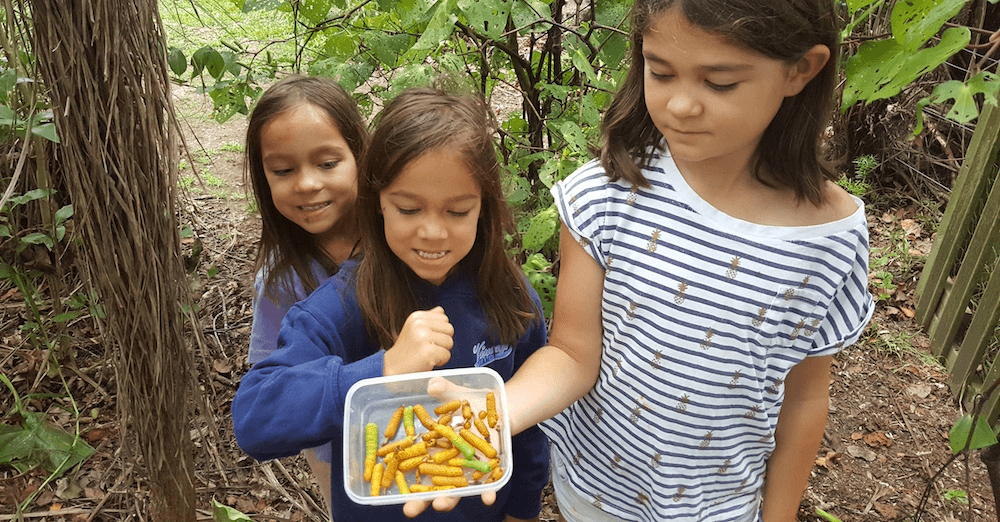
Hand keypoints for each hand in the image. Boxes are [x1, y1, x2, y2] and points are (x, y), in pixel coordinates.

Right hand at [384, 306, 453, 375]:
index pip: (444, 319)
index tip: (426, 340)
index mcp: (417, 317)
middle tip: (427, 348)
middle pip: (449, 329)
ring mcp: (423, 337)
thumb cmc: (406, 351)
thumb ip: (428, 319)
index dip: (440, 332)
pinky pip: (447, 355)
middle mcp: (419, 324)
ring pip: (450, 342)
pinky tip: (428, 362)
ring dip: (442, 352)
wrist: (392, 369)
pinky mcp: (427, 350)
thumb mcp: (414, 329)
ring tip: (427, 355)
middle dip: (443, 341)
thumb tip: (441, 310)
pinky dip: (440, 361)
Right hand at [400, 376, 498, 516]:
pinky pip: (487, 485)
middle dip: (421, 500)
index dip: (404, 484)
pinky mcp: (488, 470)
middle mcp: (448, 465)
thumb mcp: (457, 394)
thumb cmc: (472, 403)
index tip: (392, 495)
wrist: (501, 408)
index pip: (414, 471)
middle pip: (431, 487)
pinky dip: (487, 492)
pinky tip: (488, 498)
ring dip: (450, 499)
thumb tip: (431, 384)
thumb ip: (444, 389)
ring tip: (441, 504)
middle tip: (409, 509)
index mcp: (433, 450)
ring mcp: (468, 470)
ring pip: (456, 491)